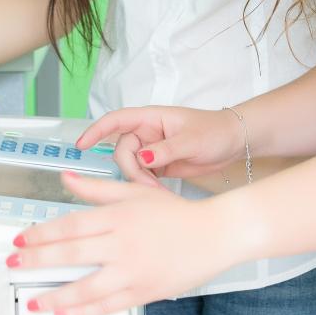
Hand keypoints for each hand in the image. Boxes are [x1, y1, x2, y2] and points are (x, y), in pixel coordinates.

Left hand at [9, 173, 248, 314]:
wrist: (215, 234)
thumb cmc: (176, 213)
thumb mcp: (134, 191)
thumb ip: (96, 188)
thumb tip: (65, 177)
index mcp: (118, 216)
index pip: (70, 225)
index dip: (40, 234)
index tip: (20, 239)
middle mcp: (122, 244)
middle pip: (70, 254)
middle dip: (36, 260)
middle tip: (14, 264)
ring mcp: (133, 271)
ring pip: (85, 287)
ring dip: (55, 295)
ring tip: (34, 299)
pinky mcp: (143, 292)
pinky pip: (107, 306)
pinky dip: (83, 313)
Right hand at [77, 105, 243, 185]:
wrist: (233, 143)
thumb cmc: (214, 131)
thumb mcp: (191, 140)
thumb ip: (165, 149)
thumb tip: (142, 158)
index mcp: (151, 118)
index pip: (117, 120)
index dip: (97, 130)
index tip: (82, 144)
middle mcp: (147, 133)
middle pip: (122, 151)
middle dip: (131, 170)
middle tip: (149, 186)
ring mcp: (151, 150)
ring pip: (131, 167)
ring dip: (140, 182)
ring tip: (159, 193)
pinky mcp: (158, 166)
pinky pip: (142, 178)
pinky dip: (147, 188)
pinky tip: (160, 196)